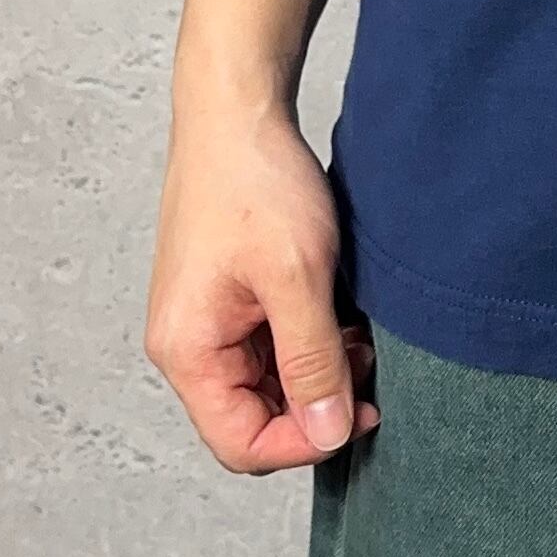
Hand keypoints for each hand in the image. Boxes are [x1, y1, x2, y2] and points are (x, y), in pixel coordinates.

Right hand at [147, 103, 377, 473]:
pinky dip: (311, 342)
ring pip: (268, 384)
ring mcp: (209, 322)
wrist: (237, 112)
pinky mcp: (230, 299)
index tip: (359, 414)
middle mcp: (189, 345)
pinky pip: (271, 348)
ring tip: (357, 335)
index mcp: (189, 351)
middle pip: (254, 419)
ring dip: (318, 372)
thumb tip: (328, 434)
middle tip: (367, 369)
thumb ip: (312, 361)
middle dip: (316, 405)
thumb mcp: (297, 278)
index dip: (305, 443)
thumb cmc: (254, 182)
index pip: (242, 443)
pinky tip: (341, 316)